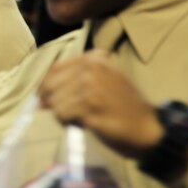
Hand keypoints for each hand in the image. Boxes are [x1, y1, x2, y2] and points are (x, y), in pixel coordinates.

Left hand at [38, 51, 163, 159]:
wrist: (149, 129)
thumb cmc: (124, 107)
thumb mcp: (105, 82)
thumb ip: (76, 79)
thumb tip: (39, 93)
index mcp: (95, 59)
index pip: (54, 69)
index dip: (46, 85)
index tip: (45, 98)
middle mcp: (92, 68)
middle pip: (50, 86)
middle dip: (53, 101)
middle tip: (68, 113)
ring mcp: (91, 86)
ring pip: (54, 102)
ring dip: (62, 114)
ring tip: (81, 118)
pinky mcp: (89, 106)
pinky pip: (61, 114)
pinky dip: (67, 122)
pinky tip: (83, 124)